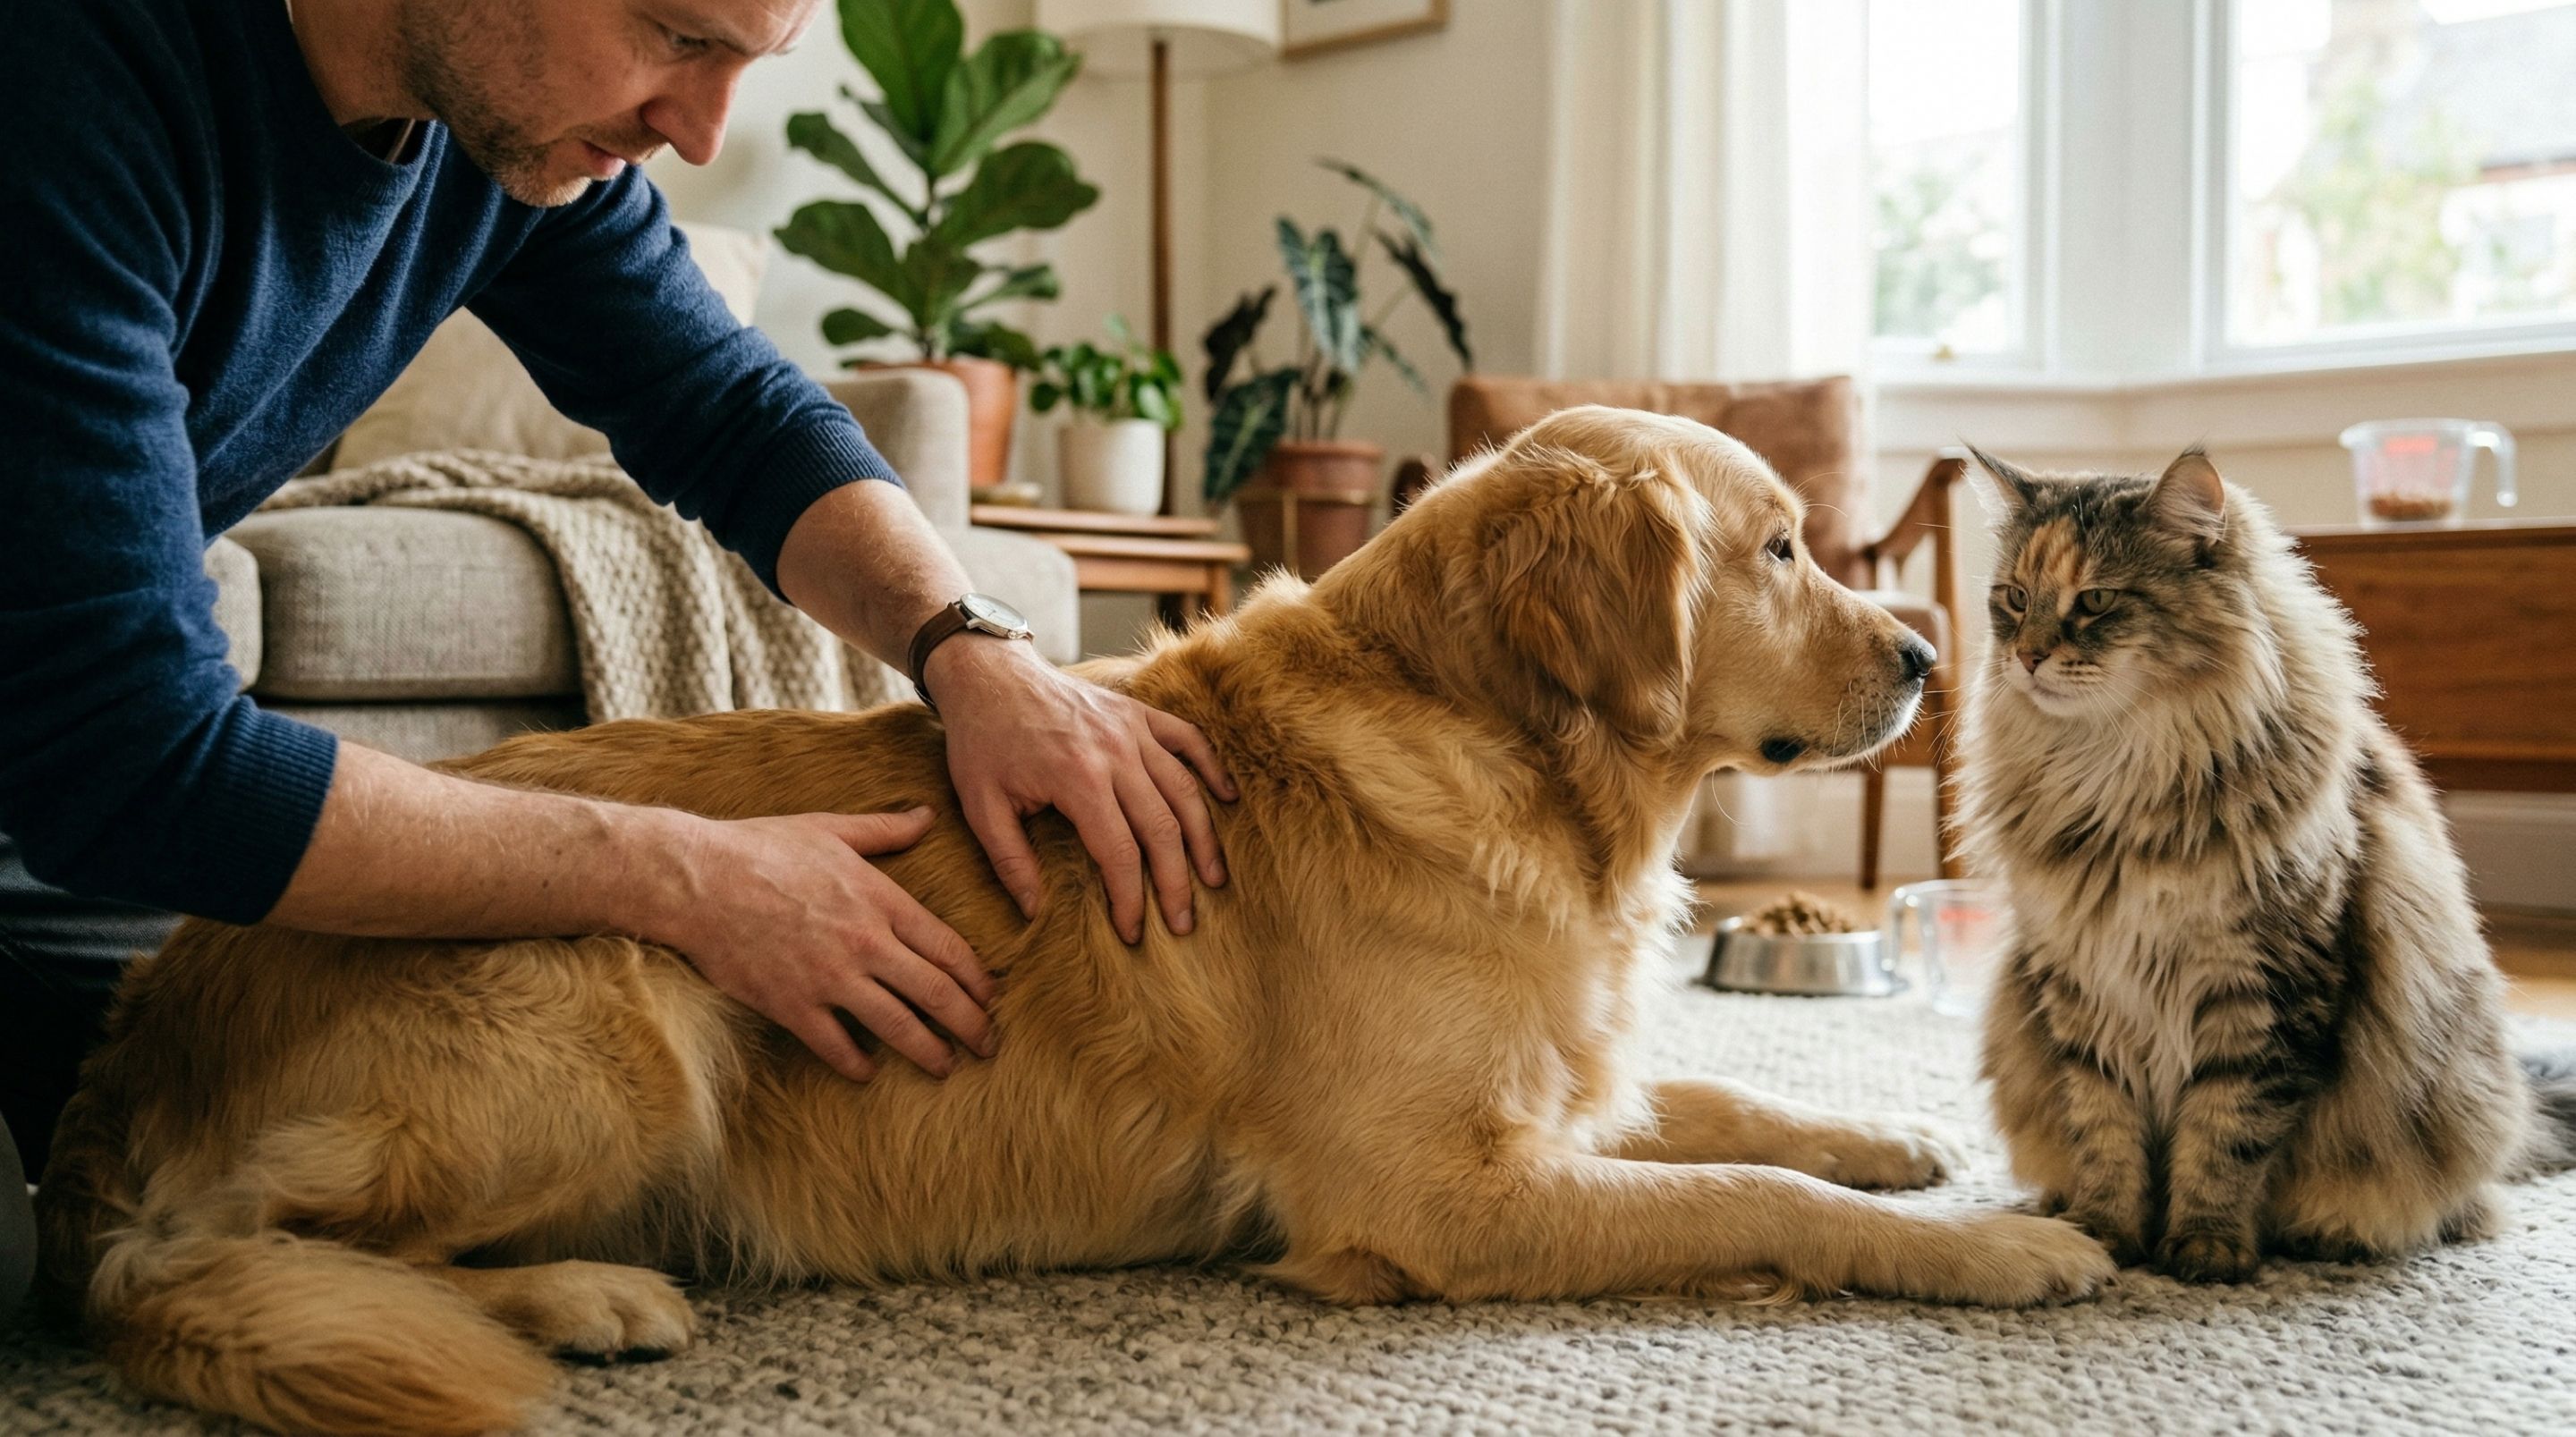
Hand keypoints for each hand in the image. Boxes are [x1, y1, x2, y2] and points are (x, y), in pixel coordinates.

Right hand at [646, 806, 994, 1080]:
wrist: (697, 879)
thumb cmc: (761, 848)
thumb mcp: (830, 829)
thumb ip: (885, 830)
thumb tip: (928, 815)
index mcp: (880, 900)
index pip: (948, 948)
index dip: (977, 978)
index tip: (993, 997)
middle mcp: (864, 943)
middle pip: (935, 993)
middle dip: (970, 1024)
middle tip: (989, 1044)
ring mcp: (829, 978)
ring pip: (896, 1027)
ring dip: (929, 1051)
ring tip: (947, 1066)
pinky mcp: (792, 1005)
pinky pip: (836, 1046)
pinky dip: (857, 1065)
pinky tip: (869, 1072)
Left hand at [928, 638, 1237, 943]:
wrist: (989, 673)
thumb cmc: (982, 741)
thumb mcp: (980, 805)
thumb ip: (1010, 861)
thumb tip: (1034, 912)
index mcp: (1077, 778)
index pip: (1119, 852)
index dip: (1130, 899)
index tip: (1134, 932)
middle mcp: (1115, 752)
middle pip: (1162, 828)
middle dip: (1176, 882)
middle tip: (1184, 923)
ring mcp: (1132, 728)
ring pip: (1184, 790)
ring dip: (1203, 839)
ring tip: (1213, 879)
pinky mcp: (1139, 712)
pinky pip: (1189, 739)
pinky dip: (1212, 769)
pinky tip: (1227, 800)